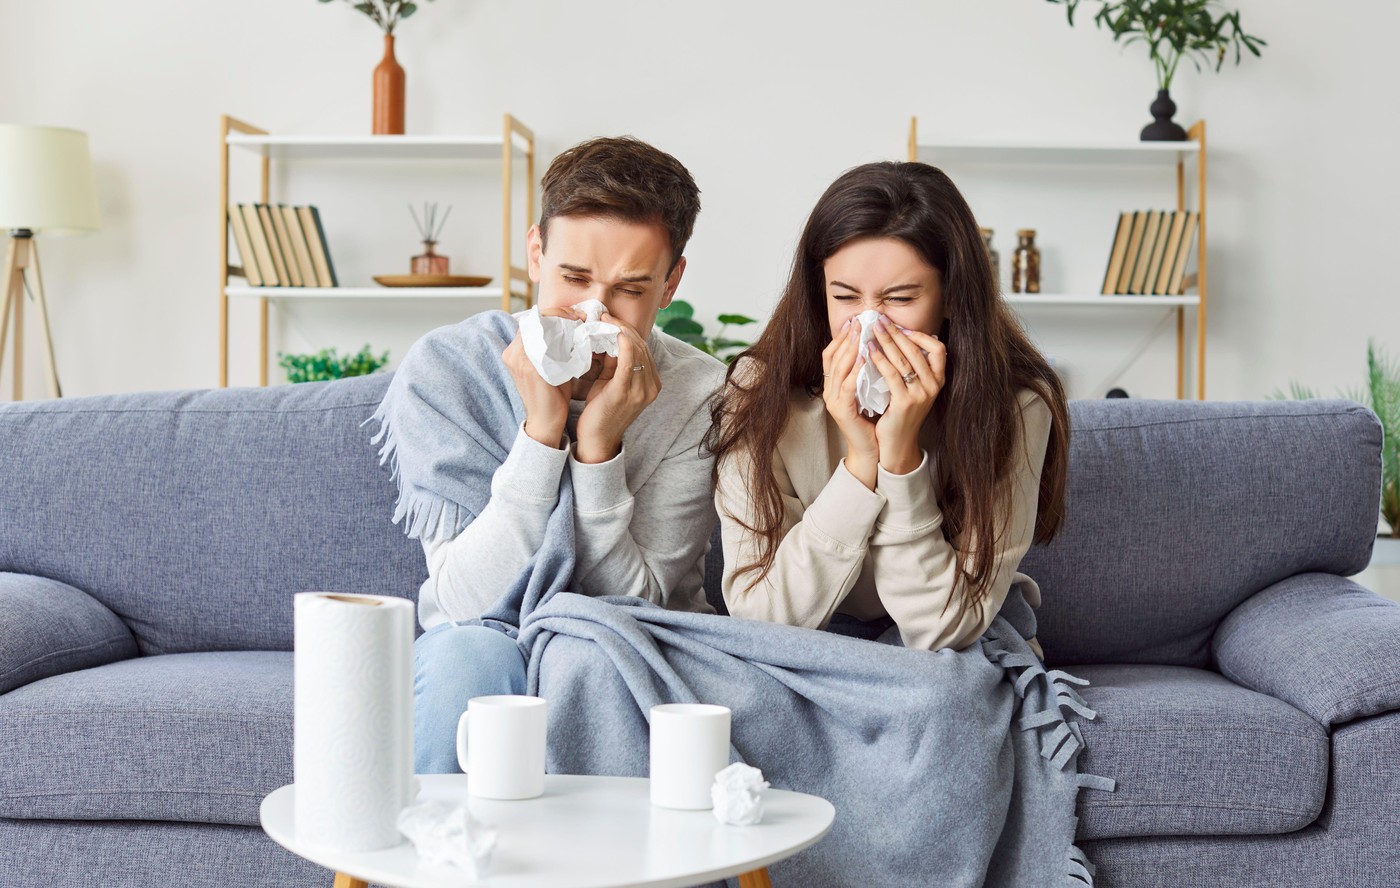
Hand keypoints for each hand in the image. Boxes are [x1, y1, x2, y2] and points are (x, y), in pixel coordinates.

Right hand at [503, 306, 581, 447]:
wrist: (546, 422)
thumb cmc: (552, 394)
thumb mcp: (551, 365)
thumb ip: (556, 346)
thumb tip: (576, 326)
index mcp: (515, 351)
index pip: (533, 320)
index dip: (556, 313)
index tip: (577, 315)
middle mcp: (512, 352)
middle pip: (536, 319)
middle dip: (561, 314)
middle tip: (582, 316)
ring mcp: (518, 359)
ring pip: (541, 327)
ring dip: (564, 322)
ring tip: (583, 323)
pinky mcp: (530, 367)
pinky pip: (547, 342)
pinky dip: (564, 336)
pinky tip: (579, 337)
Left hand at [574, 312, 660, 463]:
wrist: (596, 440)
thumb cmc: (601, 411)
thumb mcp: (611, 382)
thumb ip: (614, 362)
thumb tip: (607, 337)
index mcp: (652, 383)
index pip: (643, 348)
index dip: (627, 330)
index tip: (608, 318)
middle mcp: (652, 385)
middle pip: (641, 345)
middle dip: (623, 326)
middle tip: (603, 314)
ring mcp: (642, 389)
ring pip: (636, 348)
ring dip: (619, 330)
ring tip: (601, 319)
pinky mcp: (627, 391)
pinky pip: (628, 358)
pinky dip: (619, 340)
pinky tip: (606, 331)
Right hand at [821, 318, 877, 488]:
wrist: (872, 449)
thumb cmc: (873, 420)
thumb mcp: (868, 390)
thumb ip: (867, 372)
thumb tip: (876, 347)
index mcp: (834, 385)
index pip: (831, 354)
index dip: (841, 336)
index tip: (854, 320)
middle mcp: (829, 391)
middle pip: (832, 357)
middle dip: (846, 337)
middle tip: (859, 321)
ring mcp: (834, 401)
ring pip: (838, 369)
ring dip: (850, 349)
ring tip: (861, 334)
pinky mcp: (843, 411)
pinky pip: (848, 386)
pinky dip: (856, 371)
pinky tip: (866, 358)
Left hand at [865, 317, 946, 474]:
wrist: (896, 443)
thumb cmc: (901, 413)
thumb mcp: (913, 388)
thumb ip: (913, 368)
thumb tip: (901, 338)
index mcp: (938, 380)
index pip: (939, 349)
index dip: (921, 336)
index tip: (902, 328)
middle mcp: (934, 386)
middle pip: (916, 351)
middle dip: (896, 333)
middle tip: (880, 320)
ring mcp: (921, 394)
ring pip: (903, 360)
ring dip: (886, 342)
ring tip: (872, 330)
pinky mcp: (905, 402)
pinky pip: (891, 374)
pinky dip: (879, 359)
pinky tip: (868, 351)